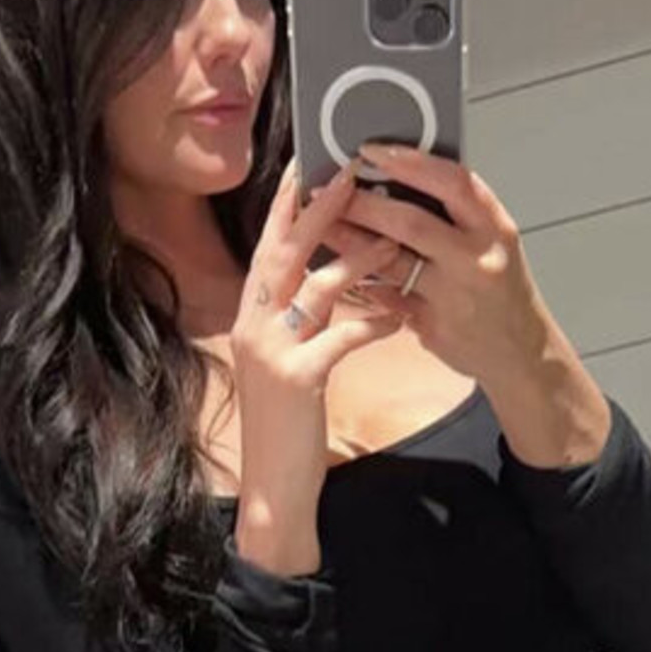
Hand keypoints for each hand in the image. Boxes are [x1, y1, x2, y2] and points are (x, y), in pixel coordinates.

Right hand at [231, 158, 401, 573]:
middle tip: (351, 170)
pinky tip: (399, 315)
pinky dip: (372, 321)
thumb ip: (297, 324)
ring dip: (357, 257)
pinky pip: (340, 336)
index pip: (267, 247)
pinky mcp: (296, 379)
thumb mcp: (286, 365)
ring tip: (394, 235)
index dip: (287, 204)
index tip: (309, 163)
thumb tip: (321, 283)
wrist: (273, 488)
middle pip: (285, 251)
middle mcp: (253, 325)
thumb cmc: (286, 427)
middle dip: (319, 208)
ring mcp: (271, 351)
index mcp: (250, 317)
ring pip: (314, 286)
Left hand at [325, 143, 547, 387]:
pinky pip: (388, 299)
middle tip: (328, 190)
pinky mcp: (434, 328)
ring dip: (350, 241)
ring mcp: (455, 298)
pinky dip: (364, 281)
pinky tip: (342, 268)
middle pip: (411, 222)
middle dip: (362, 203)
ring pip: (390, 263)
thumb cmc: (500, 287)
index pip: (452, 181)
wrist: (519, 351)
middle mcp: (477, 260)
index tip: (371, 150)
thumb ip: (456, 209)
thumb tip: (400, 170)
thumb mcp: (493, 239)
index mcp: (494, 227)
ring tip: (324, 224)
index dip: (408, 161)